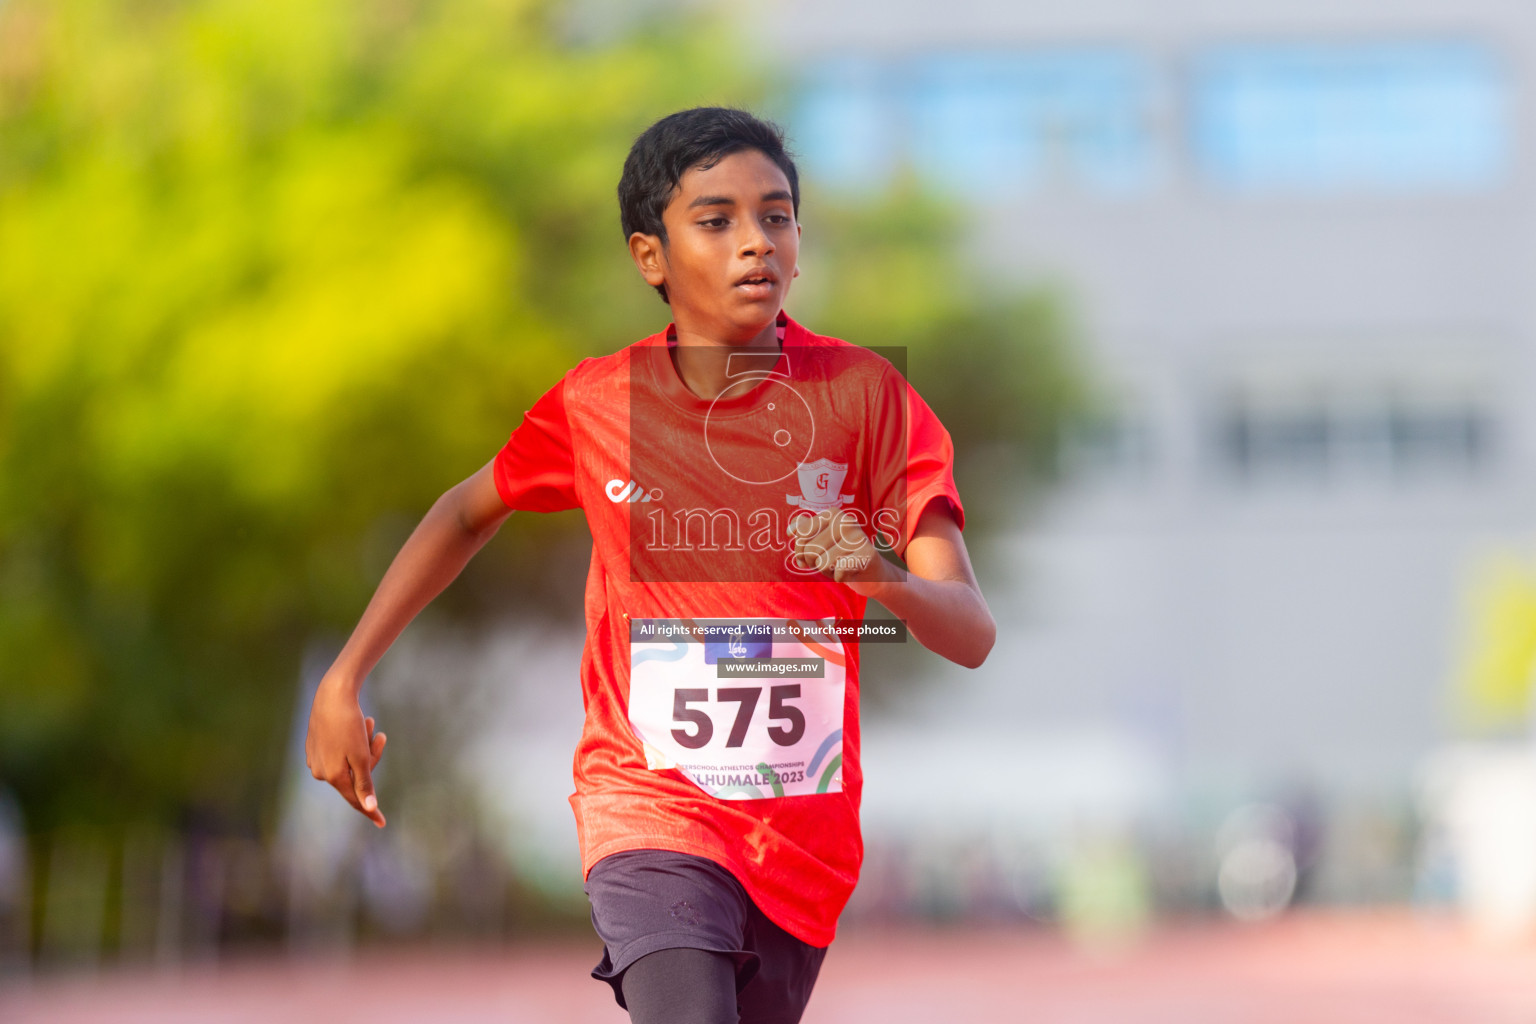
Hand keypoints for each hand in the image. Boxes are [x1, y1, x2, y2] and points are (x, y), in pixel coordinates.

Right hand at [305, 674, 387, 827]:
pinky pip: (341, 752)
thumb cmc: (349, 724)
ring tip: (369, 722)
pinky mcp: (315, 746)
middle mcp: (321, 772)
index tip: (383, 823)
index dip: (371, 810)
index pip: (356, 800)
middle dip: (372, 757)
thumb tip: (369, 807)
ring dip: (365, 745)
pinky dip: (353, 741)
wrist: (332, 694)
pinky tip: (359, 722)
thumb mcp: (361, 756)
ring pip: (351, 761)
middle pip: (357, 776)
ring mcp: (316, 759)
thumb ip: (364, 783)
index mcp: (333, 777)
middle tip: (379, 735)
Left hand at [788, 509, 892, 592]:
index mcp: (832, 513)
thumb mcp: (820, 540)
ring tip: (840, 565)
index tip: (811, 556)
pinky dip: (840, 578)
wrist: (870, 572)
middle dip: (815, 563)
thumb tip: (790, 532)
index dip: (800, 552)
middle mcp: (846, 521)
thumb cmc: (840, 555)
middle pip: (810, 551)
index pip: (801, 535)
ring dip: (828, 571)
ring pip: (822, 564)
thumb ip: (804, 531)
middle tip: (830, 561)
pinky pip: (838, 572)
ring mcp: (858, 537)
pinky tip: (850, 572)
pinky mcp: (868, 554)